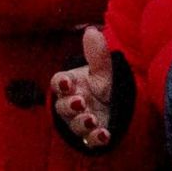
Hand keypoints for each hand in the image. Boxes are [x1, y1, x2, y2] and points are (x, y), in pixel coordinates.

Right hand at [52, 27, 114, 147]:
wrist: (113, 106)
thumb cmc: (99, 86)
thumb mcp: (102, 70)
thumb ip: (96, 54)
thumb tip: (91, 30)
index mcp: (70, 85)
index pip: (58, 83)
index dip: (61, 83)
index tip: (68, 82)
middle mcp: (71, 104)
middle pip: (62, 106)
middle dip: (70, 105)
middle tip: (81, 101)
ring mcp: (80, 121)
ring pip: (74, 124)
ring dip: (82, 122)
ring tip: (93, 119)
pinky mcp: (91, 136)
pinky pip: (89, 140)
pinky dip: (95, 139)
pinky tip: (104, 134)